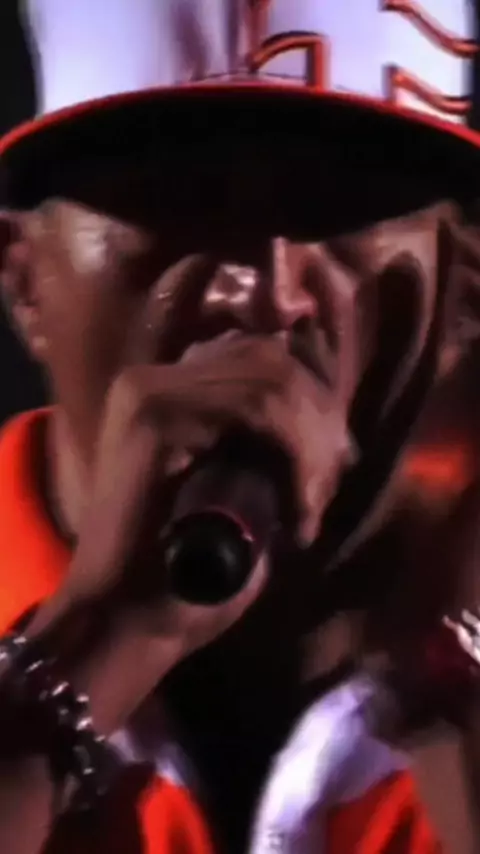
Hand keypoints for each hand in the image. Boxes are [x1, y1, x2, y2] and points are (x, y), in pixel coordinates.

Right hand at [42, 289, 353, 665]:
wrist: (128, 623)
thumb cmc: (189, 573)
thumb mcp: (247, 494)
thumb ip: (273, 450)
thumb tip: (336, 425)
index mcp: (169, 390)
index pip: (264, 355)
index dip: (317, 399)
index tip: (340, 461)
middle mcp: (154, 378)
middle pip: (273, 361)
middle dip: (321, 422)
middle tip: (334, 485)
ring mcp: (149, 391)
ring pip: (271, 383)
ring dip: (313, 446)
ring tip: (314, 506)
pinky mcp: (153, 416)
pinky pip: (256, 411)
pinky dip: (296, 459)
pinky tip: (300, 512)